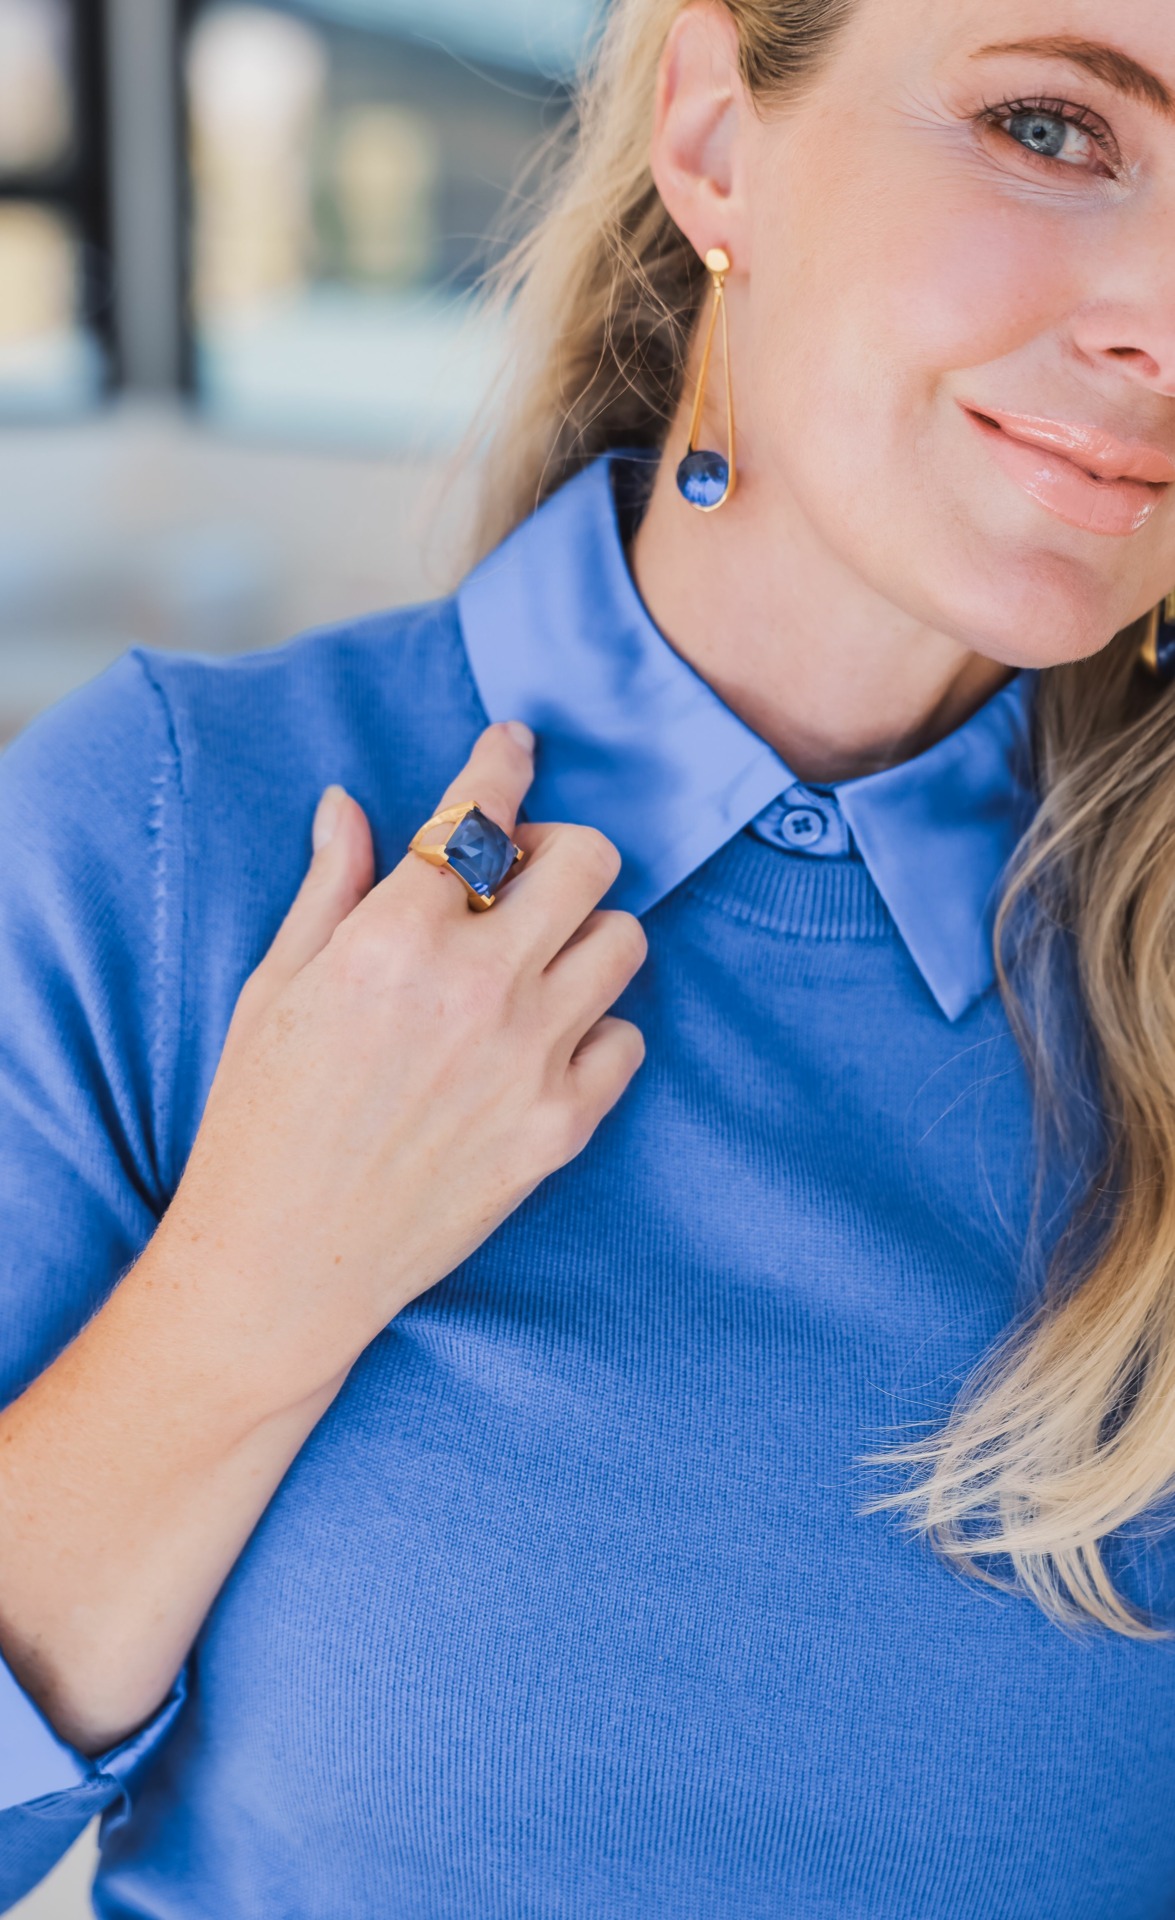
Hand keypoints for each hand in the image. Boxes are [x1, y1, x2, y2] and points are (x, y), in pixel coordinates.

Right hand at [156, 721, 647, 1406]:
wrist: (282, 1265)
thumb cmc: (260, 1120)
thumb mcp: (274, 988)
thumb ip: (330, 888)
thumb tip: (350, 806)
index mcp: (393, 938)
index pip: (478, 811)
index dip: (502, 760)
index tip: (512, 745)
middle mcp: (476, 988)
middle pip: (589, 861)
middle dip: (556, 851)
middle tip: (518, 878)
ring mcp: (529, 1060)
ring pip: (624, 942)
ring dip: (584, 934)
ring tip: (533, 962)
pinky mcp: (559, 1128)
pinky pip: (625, 1040)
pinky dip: (593, 1030)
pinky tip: (539, 1044)